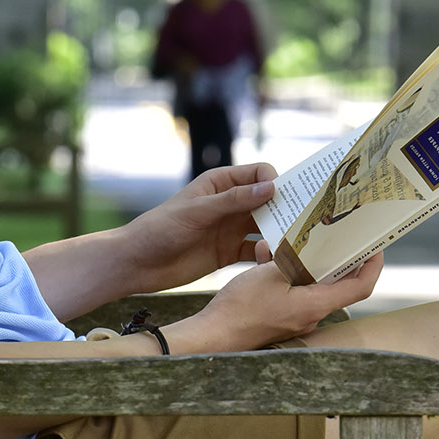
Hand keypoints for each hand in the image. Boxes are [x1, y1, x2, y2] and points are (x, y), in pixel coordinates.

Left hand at [122, 162, 277, 291]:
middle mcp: (231, 204)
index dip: (276, 183)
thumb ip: (234, 200)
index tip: (285, 199)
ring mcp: (232, 228)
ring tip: (286, 245)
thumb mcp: (197, 211)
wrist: (137, 263)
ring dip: (277, 234)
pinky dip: (266, 255)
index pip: (260, 174)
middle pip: (268, 201)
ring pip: (266, 227)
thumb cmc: (160, 228)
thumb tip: (271, 188)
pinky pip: (256, 251)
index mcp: (222, 183)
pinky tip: (269, 261)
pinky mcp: (230, 253)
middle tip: (301, 223)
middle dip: (284, 209)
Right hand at [189, 251, 383, 350]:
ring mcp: (296, 318)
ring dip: (304, 260)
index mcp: (316, 305)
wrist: (212, 336)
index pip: (360, 287)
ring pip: (311, 284)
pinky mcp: (280, 317)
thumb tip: (306, 247)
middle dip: (337, 256)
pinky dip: (285, 272)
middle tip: (338, 233)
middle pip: (337, 283)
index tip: (375, 246)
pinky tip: (265, 254)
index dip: (372, 265)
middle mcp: (311, 315)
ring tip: (290, 239)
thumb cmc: (241, 307)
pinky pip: (292, 290)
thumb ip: (293, 259)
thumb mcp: (270, 273)